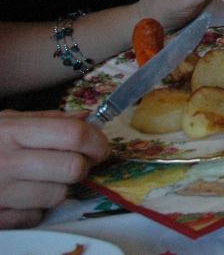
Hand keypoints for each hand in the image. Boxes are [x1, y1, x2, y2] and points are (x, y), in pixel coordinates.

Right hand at [0, 110, 108, 228]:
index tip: (100, 146)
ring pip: (58, 196)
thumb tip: (88, 119)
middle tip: (74, 163)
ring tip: (40, 179)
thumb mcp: (6, 121)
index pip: (73, 134)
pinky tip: (21, 197)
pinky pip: (35, 217)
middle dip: (82, 166)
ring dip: (58, 189)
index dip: (96, 141)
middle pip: (73, 168)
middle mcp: (5, 162)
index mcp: (11, 132)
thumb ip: (47, 120)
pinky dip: (35, 209)